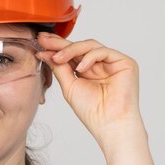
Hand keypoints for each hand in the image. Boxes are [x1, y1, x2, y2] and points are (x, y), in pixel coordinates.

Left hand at [35, 32, 142, 147]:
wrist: (109, 124)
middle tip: (43, 40)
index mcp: (88, 70)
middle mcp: (100, 64)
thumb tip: (45, 53)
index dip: (56, 47)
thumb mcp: (69, 85)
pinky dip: (89, 58)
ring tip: (57, 57)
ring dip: (71, 50)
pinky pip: (103, 52)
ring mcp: (113, 62)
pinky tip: (79, 68)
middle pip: (79, 47)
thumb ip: (59, 68)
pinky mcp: (125, 62)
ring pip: (90, 46)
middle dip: (60, 44)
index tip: (39, 42)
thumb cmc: (91, 111)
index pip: (71, 54)